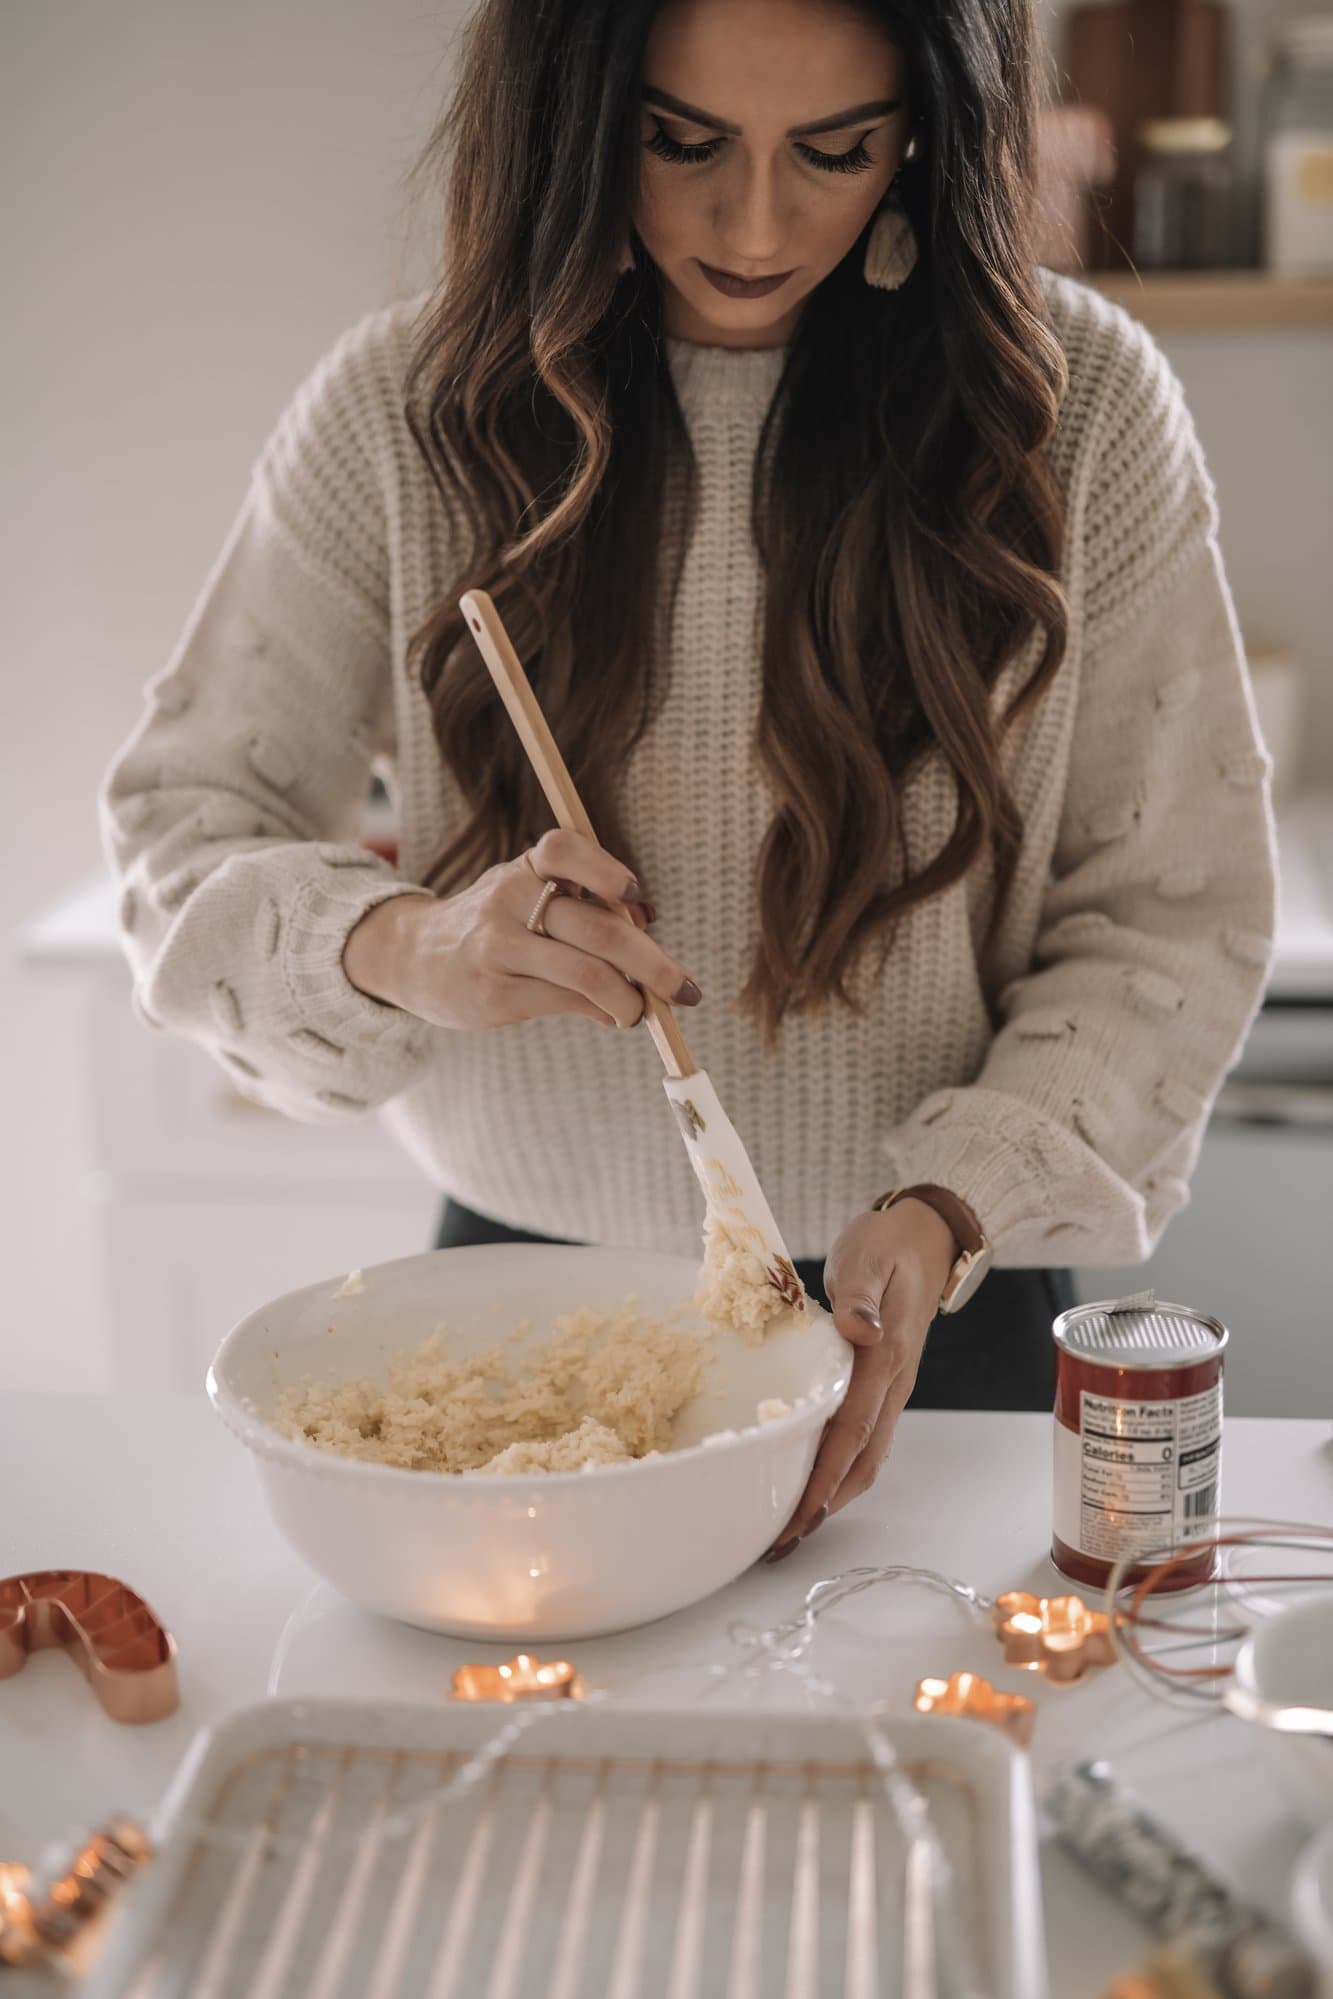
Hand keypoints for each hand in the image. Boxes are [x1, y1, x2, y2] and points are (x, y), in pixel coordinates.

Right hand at [342, 828, 702, 1030]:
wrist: (415, 957)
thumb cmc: (496, 923)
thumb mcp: (529, 895)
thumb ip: (588, 912)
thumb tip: (649, 953)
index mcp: (525, 867)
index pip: (564, 850)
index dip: (608, 872)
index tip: (638, 901)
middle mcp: (509, 900)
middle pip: (598, 928)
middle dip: (653, 963)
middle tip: (685, 989)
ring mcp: (498, 948)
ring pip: (586, 972)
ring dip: (630, 998)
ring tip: (641, 1012)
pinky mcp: (494, 994)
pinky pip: (565, 1001)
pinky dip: (602, 1010)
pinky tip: (611, 1015)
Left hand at [764, 1198, 959, 1559]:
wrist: (926, 1236)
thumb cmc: (888, 1244)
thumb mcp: (868, 1257)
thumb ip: (859, 1295)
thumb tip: (856, 1330)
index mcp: (885, 1356)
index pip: (853, 1430)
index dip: (825, 1478)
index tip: (798, 1515)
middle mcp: (893, 1381)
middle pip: (862, 1459)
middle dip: (824, 1504)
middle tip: (781, 1540)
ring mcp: (892, 1385)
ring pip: (867, 1455)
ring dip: (833, 1494)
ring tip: (791, 1523)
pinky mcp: (885, 1382)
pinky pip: (865, 1436)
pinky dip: (840, 1467)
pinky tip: (814, 1478)